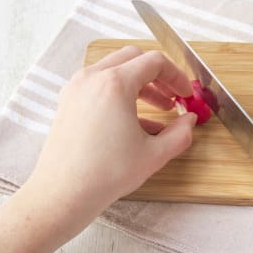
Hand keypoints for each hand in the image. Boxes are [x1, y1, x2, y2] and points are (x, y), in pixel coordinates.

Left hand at [20, 46, 196, 239]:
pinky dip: (120, 95)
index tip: (185, 93)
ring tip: (158, 109)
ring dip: (139, 84)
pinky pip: (99, 87)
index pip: (154, 62)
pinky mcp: (68, 103)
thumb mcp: (154, 154)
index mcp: (115, 84)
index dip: (176, 76)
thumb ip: (180, 133)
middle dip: (158, 75)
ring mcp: (76, 89)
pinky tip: (135, 123)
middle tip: (172, 96)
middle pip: (133, 58)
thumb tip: (189, 121)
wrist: (64, 193)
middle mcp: (92, 78)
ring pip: (114, 70)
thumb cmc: (104, 174)